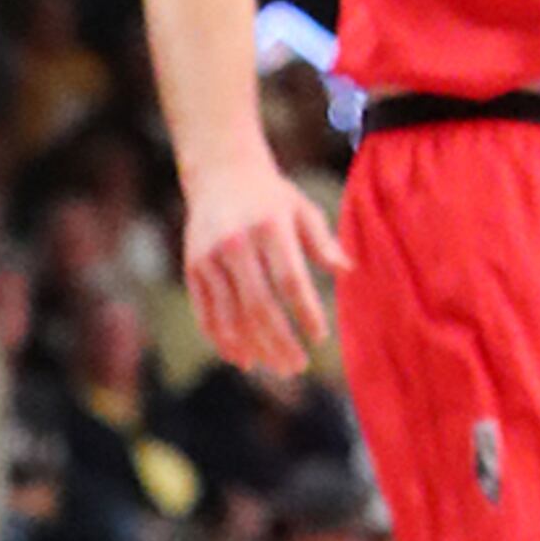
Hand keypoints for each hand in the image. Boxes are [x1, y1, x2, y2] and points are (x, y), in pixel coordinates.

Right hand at [182, 146, 347, 380]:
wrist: (220, 172)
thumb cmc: (272, 197)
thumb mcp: (302, 210)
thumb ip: (322, 242)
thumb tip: (346, 271)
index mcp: (269, 228)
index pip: (290, 280)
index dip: (305, 312)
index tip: (320, 337)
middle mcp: (236, 244)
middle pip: (259, 305)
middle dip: (279, 341)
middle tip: (297, 366)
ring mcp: (210, 258)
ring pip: (231, 315)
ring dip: (253, 347)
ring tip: (275, 368)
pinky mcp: (193, 268)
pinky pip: (206, 312)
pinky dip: (222, 340)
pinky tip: (241, 358)